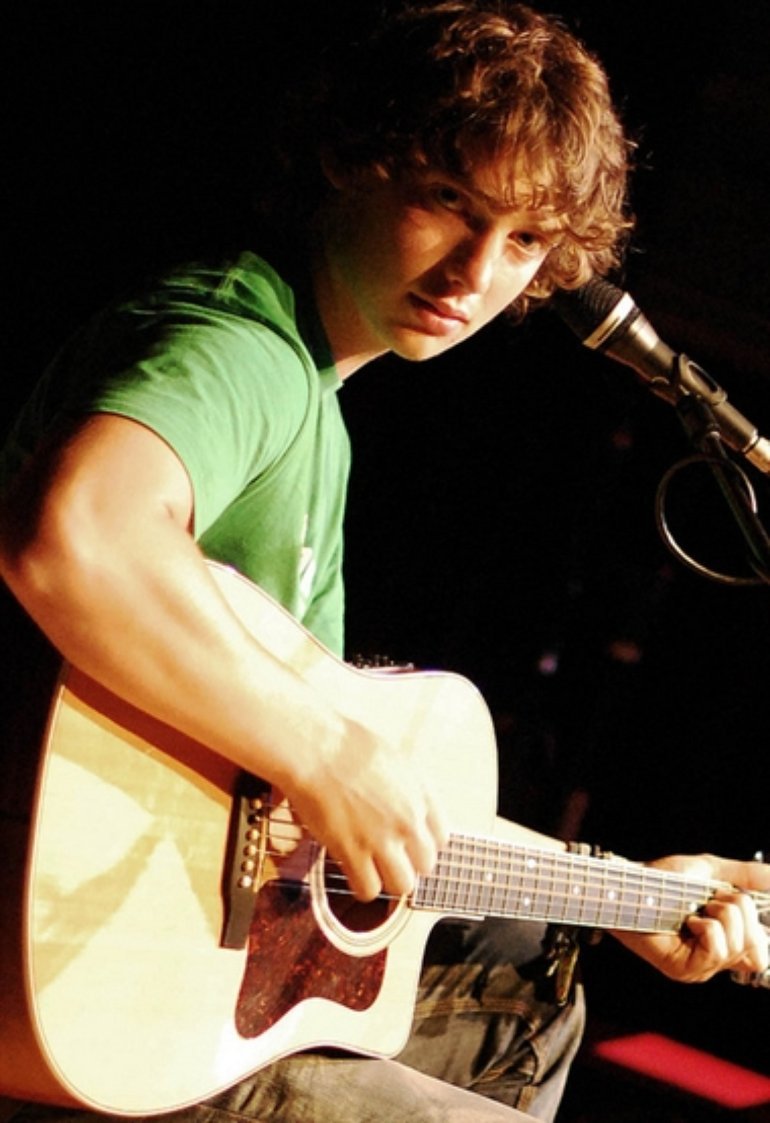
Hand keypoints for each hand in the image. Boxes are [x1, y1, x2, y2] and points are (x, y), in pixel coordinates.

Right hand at [279, 717, 448, 902]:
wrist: (315, 749)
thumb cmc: (344, 743)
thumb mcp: (391, 756)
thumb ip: (404, 784)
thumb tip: (404, 797)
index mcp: (419, 792)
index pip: (442, 836)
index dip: (423, 842)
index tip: (410, 842)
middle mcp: (408, 818)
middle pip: (426, 863)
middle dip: (408, 862)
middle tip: (390, 856)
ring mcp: (382, 838)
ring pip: (403, 885)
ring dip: (388, 879)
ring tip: (373, 868)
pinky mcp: (353, 852)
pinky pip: (369, 889)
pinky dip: (361, 886)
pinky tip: (353, 872)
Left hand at [613, 853, 769, 982]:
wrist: (634, 883)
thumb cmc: (665, 880)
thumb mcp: (712, 872)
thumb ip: (746, 876)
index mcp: (725, 942)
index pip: (761, 954)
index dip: (757, 928)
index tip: (735, 903)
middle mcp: (715, 960)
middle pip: (757, 945)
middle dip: (738, 910)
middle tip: (711, 901)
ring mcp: (700, 968)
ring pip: (738, 944)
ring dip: (721, 915)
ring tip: (697, 910)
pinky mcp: (684, 970)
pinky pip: (717, 950)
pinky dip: (707, 927)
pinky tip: (689, 921)